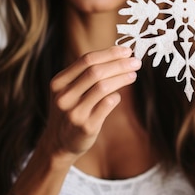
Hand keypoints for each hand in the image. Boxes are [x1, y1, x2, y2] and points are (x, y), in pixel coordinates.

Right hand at [39, 46, 140, 160]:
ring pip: (103, 87)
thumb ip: (86, 74)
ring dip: (122, 78)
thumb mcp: (69, 90)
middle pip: (96, 71)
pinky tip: (119, 95)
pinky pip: (107, 104)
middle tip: (136, 62)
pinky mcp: (86, 126)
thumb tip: (120, 55)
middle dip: (120, 64)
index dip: (110, 53)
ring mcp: (74, 112)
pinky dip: (116, 96)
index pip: (86, 60)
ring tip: (133, 75)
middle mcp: (64, 96)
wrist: (58, 143)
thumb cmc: (71, 110)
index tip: (127, 51)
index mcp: (59, 82)